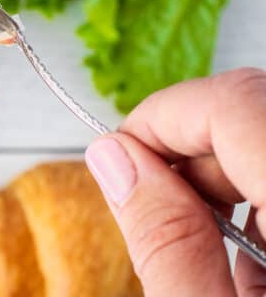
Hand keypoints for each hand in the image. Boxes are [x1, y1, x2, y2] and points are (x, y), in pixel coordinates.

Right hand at [85, 67, 265, 295]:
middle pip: (252, 113)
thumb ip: (168, 244)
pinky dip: (255, 205)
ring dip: (219, 181)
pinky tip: (243, 264)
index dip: (160, 118)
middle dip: (185, 151)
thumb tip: (115, 162)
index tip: (118, 159)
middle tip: (151, 212)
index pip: (236, 103)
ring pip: (265, 141)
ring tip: (198, 251)